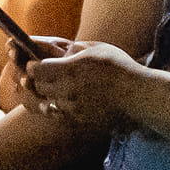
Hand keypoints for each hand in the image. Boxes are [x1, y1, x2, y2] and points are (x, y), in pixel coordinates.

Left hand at [25, 40, 141, 126]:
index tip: (34, 64)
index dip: (32, 66)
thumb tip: (52, 49)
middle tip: (42, 75)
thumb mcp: (95, 48)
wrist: (137, 95)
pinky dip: (58, 106)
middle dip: (37, 80)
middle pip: (38, 87)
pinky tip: (68, 98)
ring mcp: (73, 108)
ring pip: (47, 102)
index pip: (36, 70)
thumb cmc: (118, 67)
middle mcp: (69, 91)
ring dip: (48, 94)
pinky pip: (60, 113)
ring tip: (57, 86)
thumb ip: (71, 49)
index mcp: (71, 70)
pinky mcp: (79, 120)